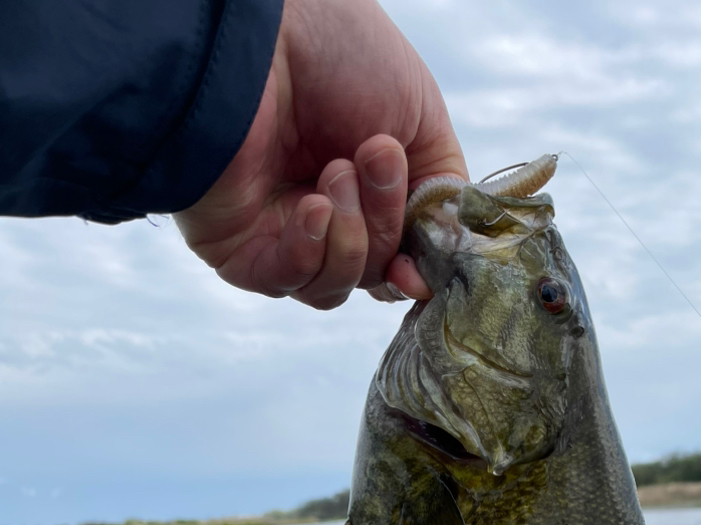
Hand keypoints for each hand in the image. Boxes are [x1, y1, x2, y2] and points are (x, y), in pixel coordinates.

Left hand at [174, 0, 466, 308]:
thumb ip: (437, 199)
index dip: (411, 268)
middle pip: (370, 273)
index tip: (420, 272)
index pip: (393, 258)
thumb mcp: (422, 125)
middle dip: (383, 223)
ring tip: (335, 171)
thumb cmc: (342, 56)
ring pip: (331, 287)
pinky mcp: (236, 246)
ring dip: (350, 237)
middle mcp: (320, 216)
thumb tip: (433, 272)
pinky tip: (312, 206)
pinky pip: (285, 282)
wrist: (268, 34)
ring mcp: (276, 233)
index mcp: (363, 191)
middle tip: (374, 157)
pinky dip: (310, 252)